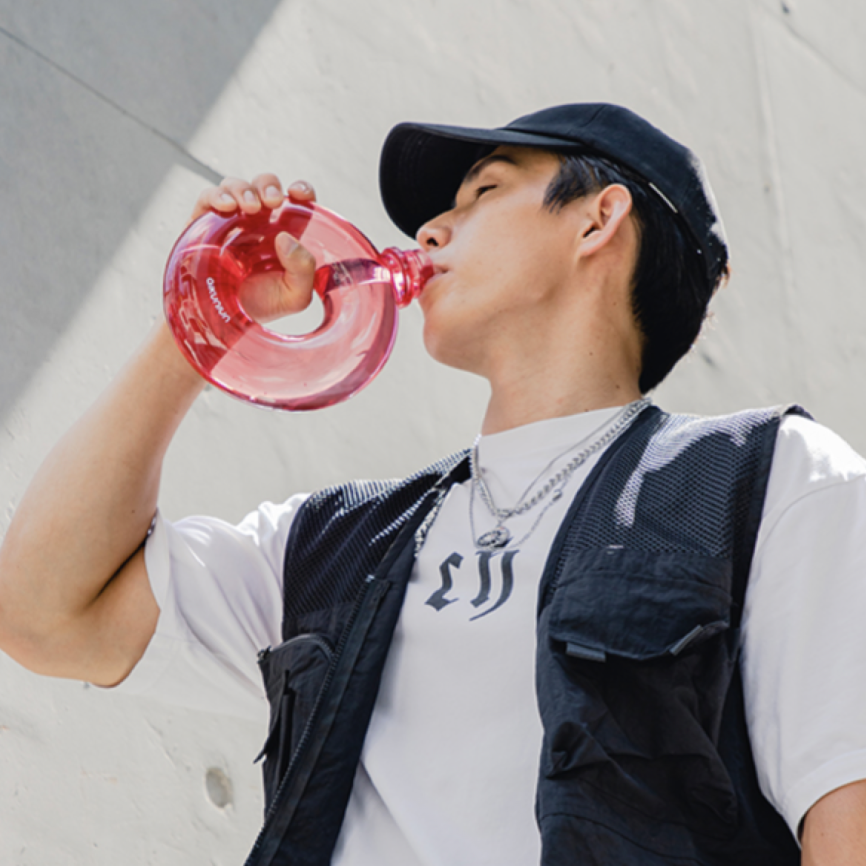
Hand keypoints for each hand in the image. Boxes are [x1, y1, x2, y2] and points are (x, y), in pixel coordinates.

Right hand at [189, 174, 317, 322]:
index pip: (297, 201)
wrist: (225, 321)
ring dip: (244, 189)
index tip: (300, 193)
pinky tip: (227, 207)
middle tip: (272, 202)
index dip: (301, 190)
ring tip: (250, 207)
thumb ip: (303, 269)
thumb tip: (286, 237)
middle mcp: (258, 222)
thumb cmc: (262, 307)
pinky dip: (217, 195)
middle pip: (264, 186)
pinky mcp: (204, 223)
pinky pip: (208, 197)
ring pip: (236, 186)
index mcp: (285, 232)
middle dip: (268, 186)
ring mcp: (231, 220)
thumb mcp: (295, 296)